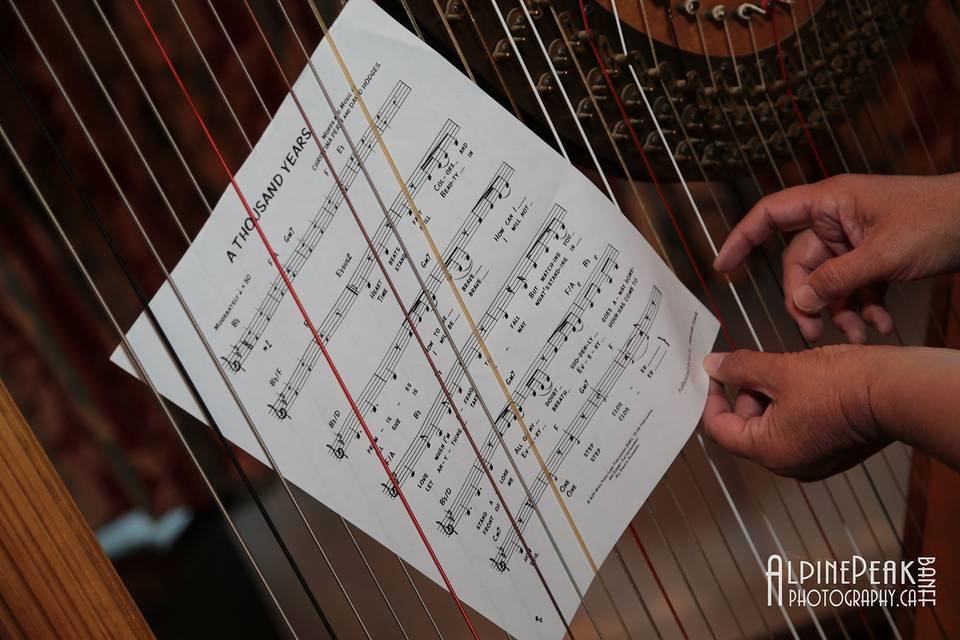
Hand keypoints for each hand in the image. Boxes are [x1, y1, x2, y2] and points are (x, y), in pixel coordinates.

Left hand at [701, 346, 893, 479]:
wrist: (898, 392)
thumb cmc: (844, 385)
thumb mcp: (780, 369)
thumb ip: (740, 367)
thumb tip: (713, 365)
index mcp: (769, 452)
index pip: (719, 428)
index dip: (712, 396)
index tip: (716, 373)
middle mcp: (789, 463)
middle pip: (747, 426)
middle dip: (749, 391)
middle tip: (763, 364)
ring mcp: (813, 459)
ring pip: (774, 423)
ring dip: (773, 394)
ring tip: (791, 369)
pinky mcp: (833, 450)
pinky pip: (799, 426)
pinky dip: (795, 403)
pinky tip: (810, 380)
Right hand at [713, 173, 959, 342]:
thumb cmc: (940, 219)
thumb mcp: (883, 254)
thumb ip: (836, 279)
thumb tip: (801, 302)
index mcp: (830, 202)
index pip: (770, 215)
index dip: (742, 238)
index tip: (724, 267)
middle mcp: (837, 219)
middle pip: (801, 264)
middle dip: (809, 301)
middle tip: (816, 333)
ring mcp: (857, 239)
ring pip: (829, 282)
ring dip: (840, 312)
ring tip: (859, 336)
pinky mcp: (876, 256)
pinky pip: (855, 286)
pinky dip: (864, 309)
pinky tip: (882, 328)